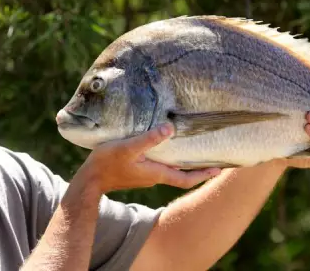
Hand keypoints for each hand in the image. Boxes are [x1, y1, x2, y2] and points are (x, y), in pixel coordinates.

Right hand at [78, 124, 220, 193]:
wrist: (90, 180)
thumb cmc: (108, 163)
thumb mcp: (128, 148)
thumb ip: (148, 139)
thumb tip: (170, 129)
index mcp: (157, 173)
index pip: (186, 179)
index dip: (203, 175)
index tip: (219, 169)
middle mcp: (155, 177)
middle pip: (182, 175)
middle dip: (198, 168)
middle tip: (214, 158)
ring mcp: (146, 175)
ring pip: (172, 170)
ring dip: (185, 164)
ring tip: (196, 151)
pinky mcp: (138, 171)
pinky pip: (160, 166)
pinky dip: (171, 159)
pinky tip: (169, 148)